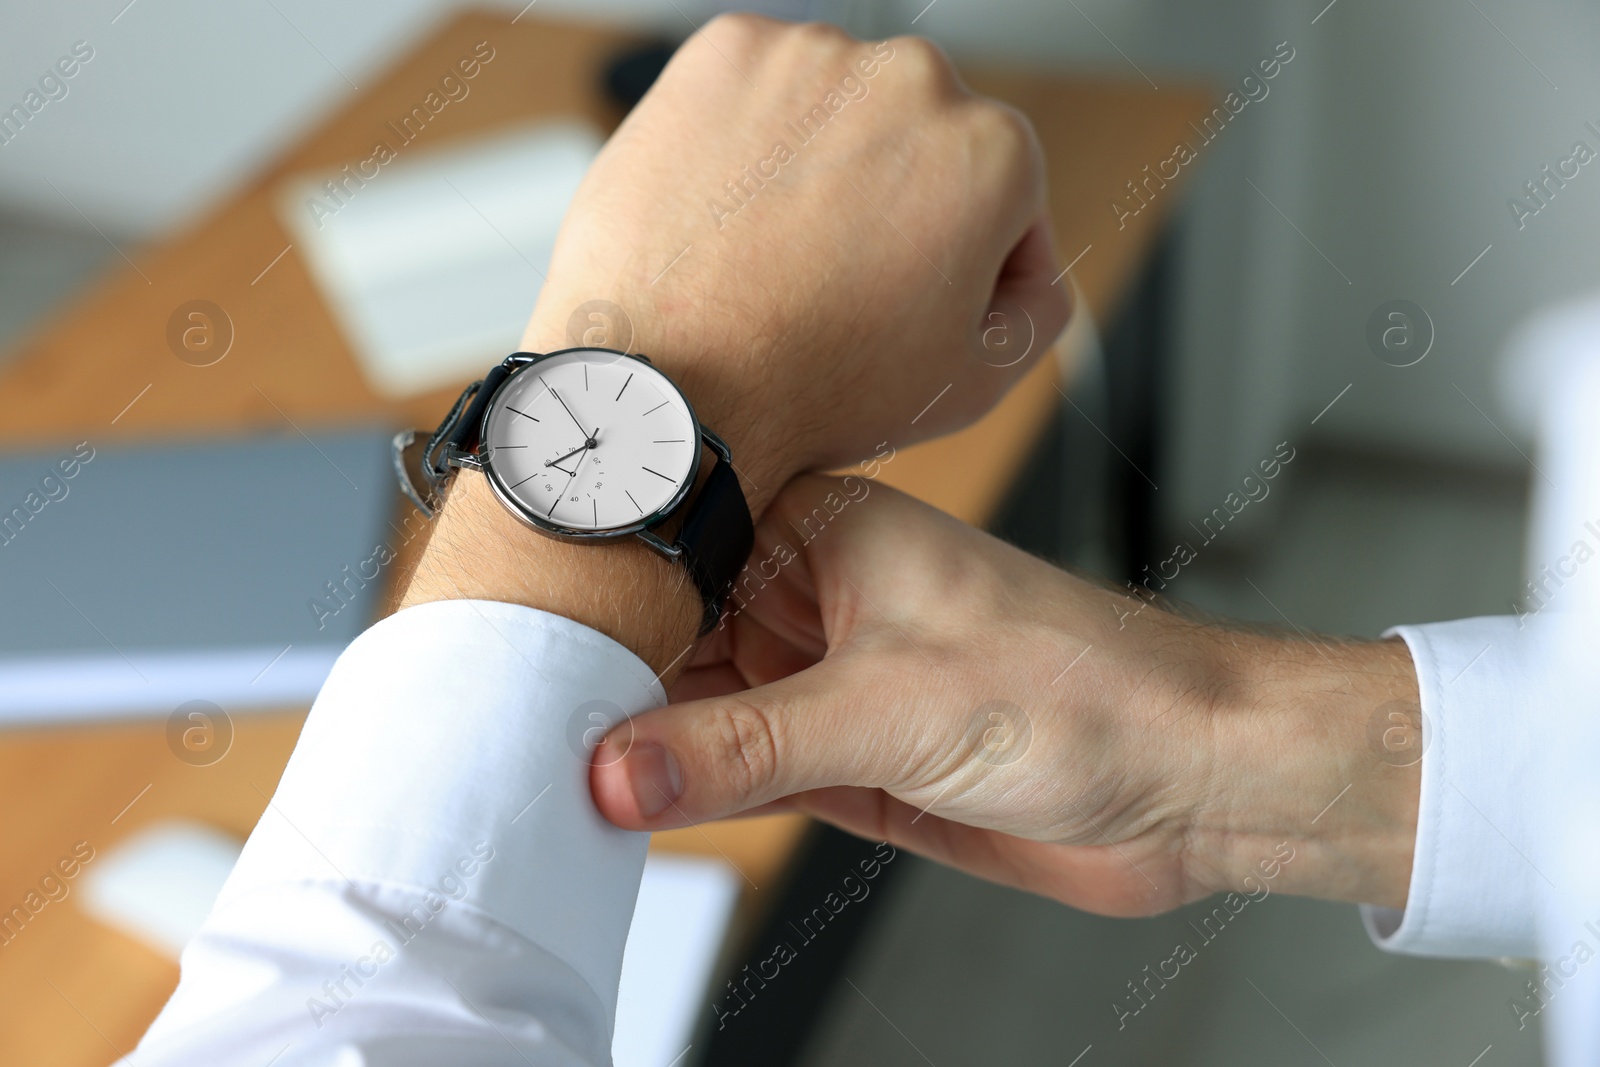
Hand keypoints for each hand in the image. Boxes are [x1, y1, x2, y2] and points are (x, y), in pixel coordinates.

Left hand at [403, 18, 1068, 671]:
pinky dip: (746, 140)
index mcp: (991, 151)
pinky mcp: (724, 54)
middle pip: (915, 137)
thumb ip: (1039, 304)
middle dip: (888, 197)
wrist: (671, 386)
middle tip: (836, 281)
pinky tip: (731, 216)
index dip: (956, 253)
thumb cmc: (809, 391)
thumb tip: (1030, 258)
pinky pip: (756, 92)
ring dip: (817, 163)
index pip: (999, 186)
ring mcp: (812, 57)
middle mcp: (912, 79)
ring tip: (773, 254)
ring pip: (834, 109)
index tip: (907, 292)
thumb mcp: (975, 382)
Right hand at [591, 475, 1423, 914]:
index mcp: (824, 530)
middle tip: (508, 736)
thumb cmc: (1088, 685)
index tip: (511, 660)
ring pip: (703, 715)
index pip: (672, 562)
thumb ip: (746, 745)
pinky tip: (630, 811)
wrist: (1190, 780)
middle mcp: (817, 599)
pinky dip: (696, 797)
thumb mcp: (891, 708)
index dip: (591, 610)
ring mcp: (830, 683)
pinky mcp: (849, 761)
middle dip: (603, 689)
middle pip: (675, 641)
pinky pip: (745, 776)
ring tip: (545, 778)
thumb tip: (616, 765)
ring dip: (644, 750)